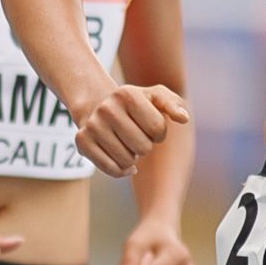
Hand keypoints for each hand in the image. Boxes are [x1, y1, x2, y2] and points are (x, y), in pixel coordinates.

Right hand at [73, 82, 188, 179]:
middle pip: (143, 147)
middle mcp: (106, 109)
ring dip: (133, 158)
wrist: (97, 106)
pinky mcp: (82, 143)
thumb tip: (183, 118)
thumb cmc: (134, 105)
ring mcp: (92, 126)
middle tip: (137, 137)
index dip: (159, 133)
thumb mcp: (155, 97)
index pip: (158, 129)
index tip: (151, 127)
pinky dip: (121, 170)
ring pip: (127, 161)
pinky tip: (121, 160)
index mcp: (127, 94)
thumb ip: (173, 104)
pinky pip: (112, 170)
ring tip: (126, 145)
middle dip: (145, 146)